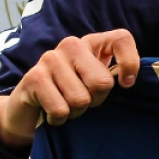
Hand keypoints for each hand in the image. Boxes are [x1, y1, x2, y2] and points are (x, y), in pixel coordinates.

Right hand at [0, 30, 140, 149]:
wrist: (28, 109)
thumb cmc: (70, 96)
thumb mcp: (96, 84)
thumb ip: (114, 78)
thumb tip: (131, 82)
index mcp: (92, 43)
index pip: (122, 39)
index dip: (130, 63)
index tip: (126, 85)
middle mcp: (72, 44)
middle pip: (102, 82)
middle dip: (96, 101)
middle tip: (83, 101)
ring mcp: (51, 58)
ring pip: (81, 99)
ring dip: (75, 113)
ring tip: (66, 106)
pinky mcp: (34, 77)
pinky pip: (61, 109)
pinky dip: (59, 119)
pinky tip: (51, 113)